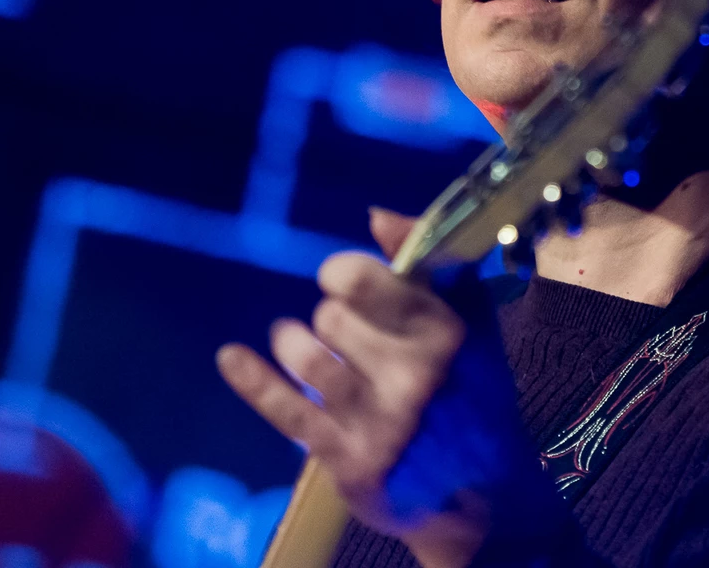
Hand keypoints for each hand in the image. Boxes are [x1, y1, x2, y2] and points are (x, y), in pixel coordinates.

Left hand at [216, 208, 488, 567]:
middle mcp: (415, 377)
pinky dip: (254, 381)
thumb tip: (376, 217)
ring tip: (298, 344)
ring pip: (309, 359)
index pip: (367, 281)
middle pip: (332, 318)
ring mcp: (381, 422)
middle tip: (345, 334)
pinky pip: (289, 412)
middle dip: (332, 319)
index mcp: (444, 333)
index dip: (342, 275)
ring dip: (295, 345)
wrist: (478, 490)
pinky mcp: (350, 461)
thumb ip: (425, 260)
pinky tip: (230, 357)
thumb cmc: (465, 386)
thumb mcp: (463, 318)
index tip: (341, 283)